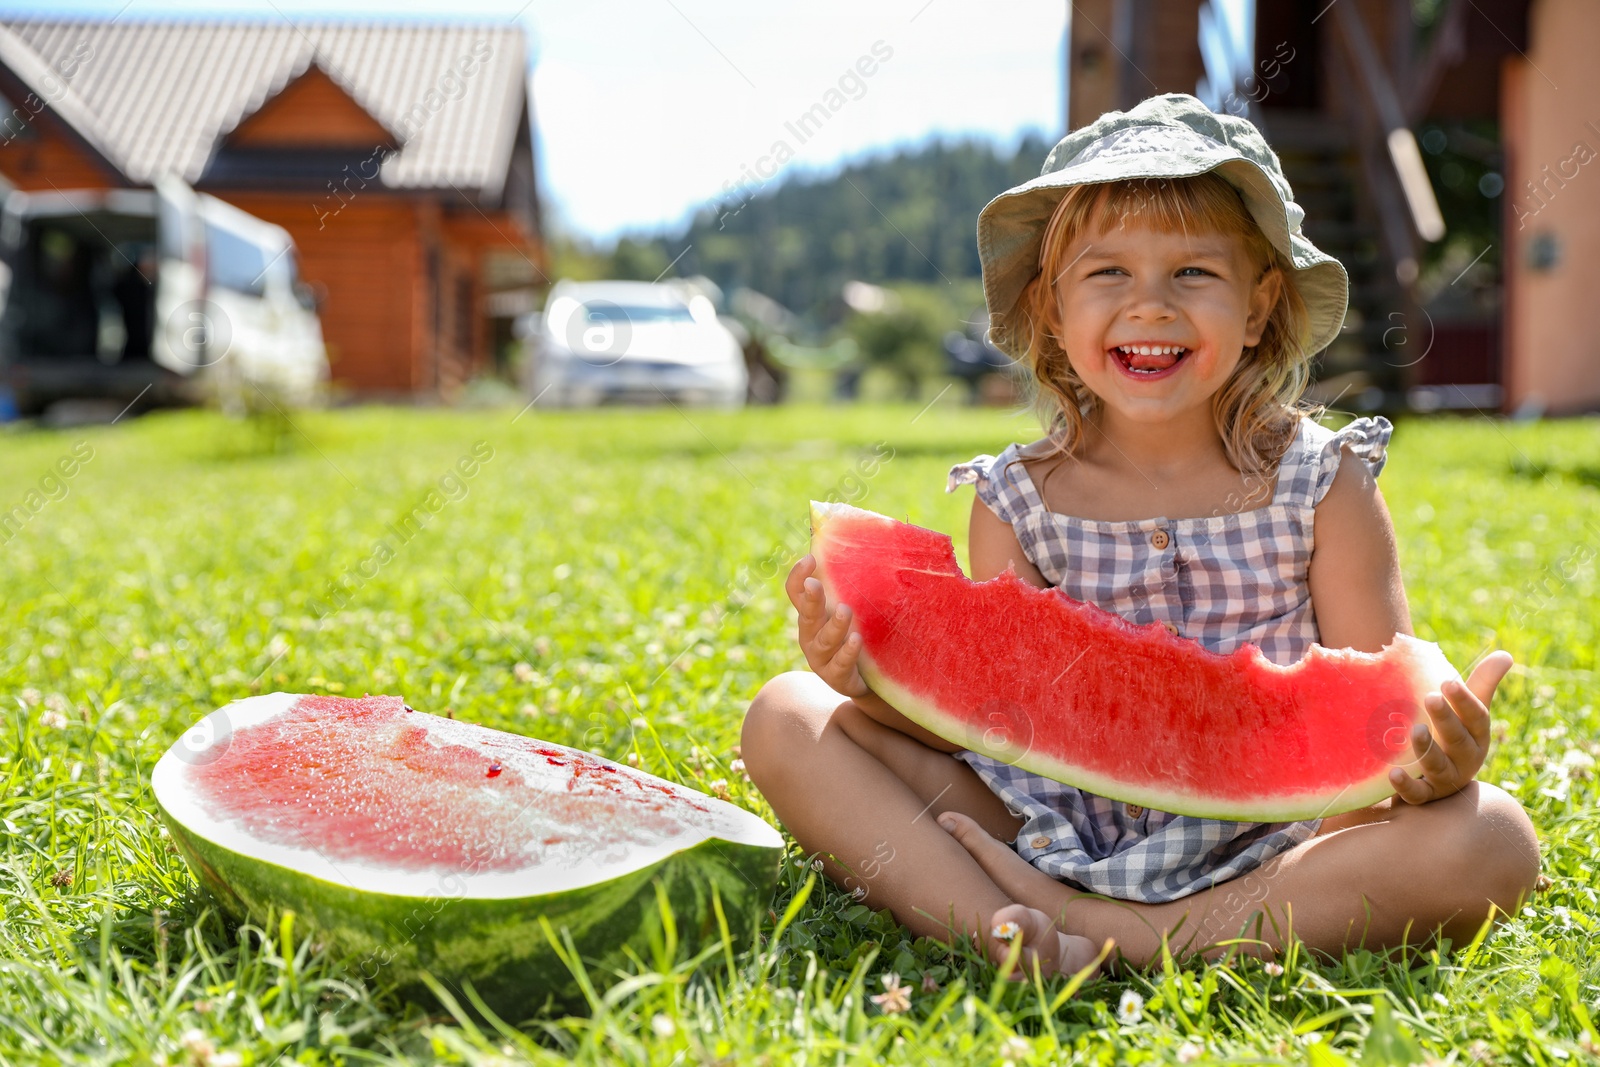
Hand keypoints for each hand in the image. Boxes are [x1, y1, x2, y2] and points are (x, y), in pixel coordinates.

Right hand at [785, 553, 867, 697]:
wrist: (863, 679)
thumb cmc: (850, 635)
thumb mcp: (842, 609)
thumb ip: (841, 584)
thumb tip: (841, 542)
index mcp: (810, 614)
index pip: (795, 593)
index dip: (798, 576)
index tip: (810, 558)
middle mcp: (810, 634)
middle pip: (806, 615)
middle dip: (811, 599)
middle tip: (815, 584)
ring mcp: (821, 658)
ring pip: (823, 641)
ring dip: (834, 625)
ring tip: (845, 611)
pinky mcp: (836, 677)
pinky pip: (840, 664)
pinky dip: (847, 652)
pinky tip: (856, 639)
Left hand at [1390, 650, 1511, 804]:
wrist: (1439, 781)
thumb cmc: (1454, 736)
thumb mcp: (1468, 712)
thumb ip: (1483, 683)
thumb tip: (1505, 654)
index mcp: (1477, 736)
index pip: (1476, 717)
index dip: (1465, 701)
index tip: (1448, 682)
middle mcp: (1465, 759)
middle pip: (1458, 740)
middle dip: (1446, 720)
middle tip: (1430, 697)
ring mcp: (1445, 780)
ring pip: (1438, 767)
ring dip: (1427, 749)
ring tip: (1415, 730)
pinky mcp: (1424, 796)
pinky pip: (1417, 794)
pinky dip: (1406, 786)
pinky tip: (1393, 773)